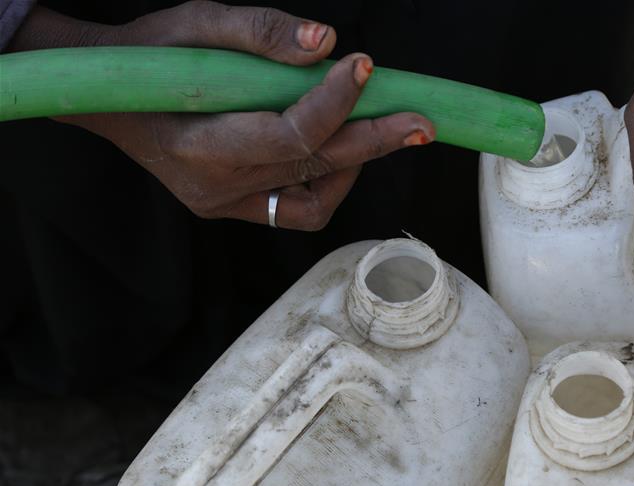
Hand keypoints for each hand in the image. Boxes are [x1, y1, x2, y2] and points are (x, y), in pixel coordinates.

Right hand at [12, 2, 433, 229]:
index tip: (366, 64)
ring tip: (380, 127)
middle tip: (422, 121)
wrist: (107, 99)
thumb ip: (259, 32)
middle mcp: (216, 185)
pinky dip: (329, 182)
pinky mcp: (233, 209)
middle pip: (315, 167)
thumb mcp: (195, 23)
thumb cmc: (149, 55)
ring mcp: (225, 203)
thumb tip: (327, 41)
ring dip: (354, 161)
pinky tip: (340, 150)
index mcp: (200, 141)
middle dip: (375, 139)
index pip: (290, 132)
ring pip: (314, 195)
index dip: (336, 100)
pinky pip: (298, 209)